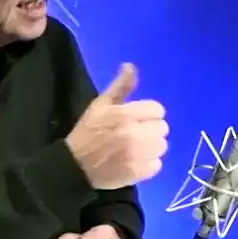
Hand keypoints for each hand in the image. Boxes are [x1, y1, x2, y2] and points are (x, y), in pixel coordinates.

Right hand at [66, 63, 167, 188]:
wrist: (74, 166)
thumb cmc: (88, 132)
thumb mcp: (100, 104)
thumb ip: (120, 86)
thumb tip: (130, 65)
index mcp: (125, 114)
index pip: (158, 110)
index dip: (148, 114)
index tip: (137, 119)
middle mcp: (135, 134)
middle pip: (163, 128)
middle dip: (151, 130)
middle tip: (135, 134)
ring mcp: (138, 155)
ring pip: (162, 146)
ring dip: (152, 147)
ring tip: (136, 149)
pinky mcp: (139, 173)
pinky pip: (157, 165)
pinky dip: (148, 165)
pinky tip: (135, 162)